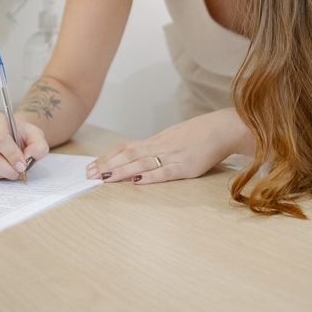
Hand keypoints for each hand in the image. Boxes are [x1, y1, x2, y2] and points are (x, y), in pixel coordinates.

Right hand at [0, 112, 48, 180]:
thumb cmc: (22, 135)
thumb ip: (39, 145)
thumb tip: (29, 155)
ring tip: (12, 170)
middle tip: (19, 173)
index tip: (22, 165)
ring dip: (1, 174)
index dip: (11, 155)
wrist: (12, 136)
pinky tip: (3, 170)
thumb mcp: (36, 136)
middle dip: (6, 169)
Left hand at [86, 109, 250, 184]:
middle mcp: (161, 146)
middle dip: (107, 165)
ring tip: (105, 179)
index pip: (126, 148)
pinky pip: (165, 172)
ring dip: (122, 171)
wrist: (222, 129)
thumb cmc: (199, 135)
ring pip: (142, 163)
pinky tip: (136, 182)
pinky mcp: (186, 166)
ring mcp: (173, 156)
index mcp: (157, 140)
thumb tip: (138, 157)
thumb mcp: (174, 137)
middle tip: (89, 175)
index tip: (92, 166)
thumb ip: (157, 147)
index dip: (108, 157)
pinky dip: (149, 177)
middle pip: (128, 155)